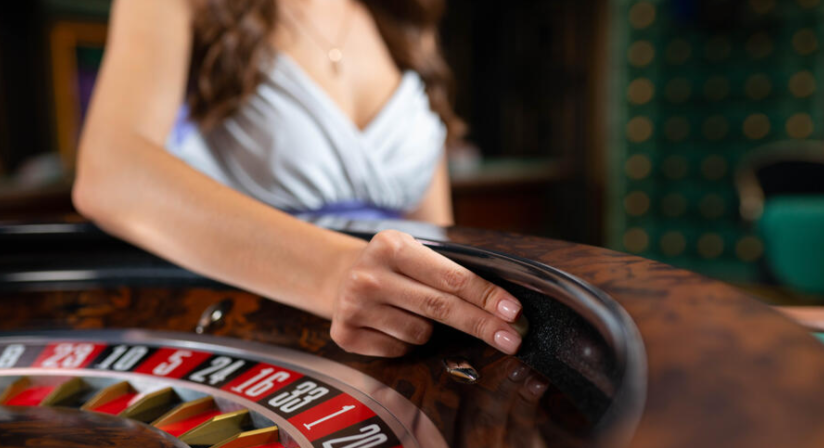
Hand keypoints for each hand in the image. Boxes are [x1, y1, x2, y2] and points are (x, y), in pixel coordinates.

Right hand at [330, 230, 523, 356]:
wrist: (339, 276)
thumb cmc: (393, 267)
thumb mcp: (415, 253)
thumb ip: (449, 272)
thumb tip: (503, 307)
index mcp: (391, 246)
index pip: (450, 277)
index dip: (485, 296)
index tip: (513, 312)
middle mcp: (369, 275)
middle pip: (440, 307)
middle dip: (481, 324)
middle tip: (512, 339)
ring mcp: (353, 305)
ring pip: (420, 333)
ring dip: (429, 329)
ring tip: (409, 309)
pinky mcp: (345, 333)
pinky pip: (399, 349)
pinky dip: (405, 342)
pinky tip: (390, 324)